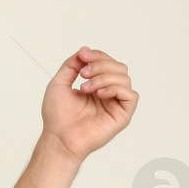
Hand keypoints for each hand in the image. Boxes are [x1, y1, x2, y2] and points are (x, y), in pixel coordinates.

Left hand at [40, 46, 137, 161]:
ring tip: (86, 87)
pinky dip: (115, 89)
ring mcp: (116, 104)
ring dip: (104, 77)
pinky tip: (99, 94)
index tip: (83, 56)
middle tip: (84, 74)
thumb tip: (85, 50)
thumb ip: (72, 65)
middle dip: (101, 64)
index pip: (107, 62)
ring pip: (125, 78)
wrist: (58, 137)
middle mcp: (108, 93)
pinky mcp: (122, 116)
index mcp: (96, 85)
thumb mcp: (59, 83)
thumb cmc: (57, 115)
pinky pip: (131, 95)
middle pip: (119, 67)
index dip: (97, 55)